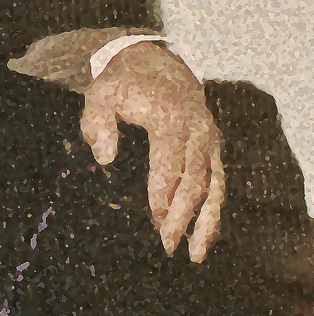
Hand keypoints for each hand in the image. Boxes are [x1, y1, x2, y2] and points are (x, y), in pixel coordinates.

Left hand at [80, 41, 223, 262]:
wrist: (156, 61)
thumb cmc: (123, 83)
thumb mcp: (100, 94)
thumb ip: (97, 123)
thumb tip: (105, 158)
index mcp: (169, 119)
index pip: (169, 165)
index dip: (162, 196)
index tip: (153, 222)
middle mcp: (197, 130)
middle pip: (195, 181)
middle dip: (182, 217)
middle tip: (166, 246)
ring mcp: (210, 137)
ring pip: (215, 185)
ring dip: (206, 221)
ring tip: (195, 254)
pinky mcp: (214, 144)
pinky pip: (219, 180)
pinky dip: (215, 208)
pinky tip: (205, 233)